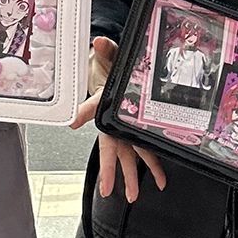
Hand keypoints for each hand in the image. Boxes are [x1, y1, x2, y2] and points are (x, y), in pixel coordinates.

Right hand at [71, 37, 166, 202]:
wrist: (112, 74)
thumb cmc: (108, 70)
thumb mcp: (109, 59)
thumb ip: (106, 50)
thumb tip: (100, 41)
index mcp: (105, 110)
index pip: (97, 119)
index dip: (90, 123)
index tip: (78, 128)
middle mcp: (114, 125)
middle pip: (114, 151)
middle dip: (112, 172)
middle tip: (109, 191)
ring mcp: (126, 131)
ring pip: (130, 157)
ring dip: (132, 177)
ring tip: (134, 196)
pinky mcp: (137, 132)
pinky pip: (146, 151)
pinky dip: (152, 167)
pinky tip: (160, 180)